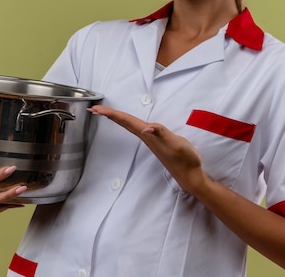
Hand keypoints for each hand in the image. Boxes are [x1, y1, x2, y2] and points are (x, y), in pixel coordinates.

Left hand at [88, 105, 206, 193]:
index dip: (112, 114)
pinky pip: (136, 129)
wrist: (190, 176)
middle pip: (124, 123)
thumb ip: (162, 134)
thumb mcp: (176, 144)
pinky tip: (128, 123)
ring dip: (117, 119)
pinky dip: (128, 123)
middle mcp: (146, 138)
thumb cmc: (185, 160)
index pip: (127, 121)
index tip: (97, 109)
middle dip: (109, 115)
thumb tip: (146, 128)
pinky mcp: (155, 142)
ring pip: (129, 126)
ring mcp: (150, 141)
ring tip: (104, 113)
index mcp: (149, 136)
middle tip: (93, 109)